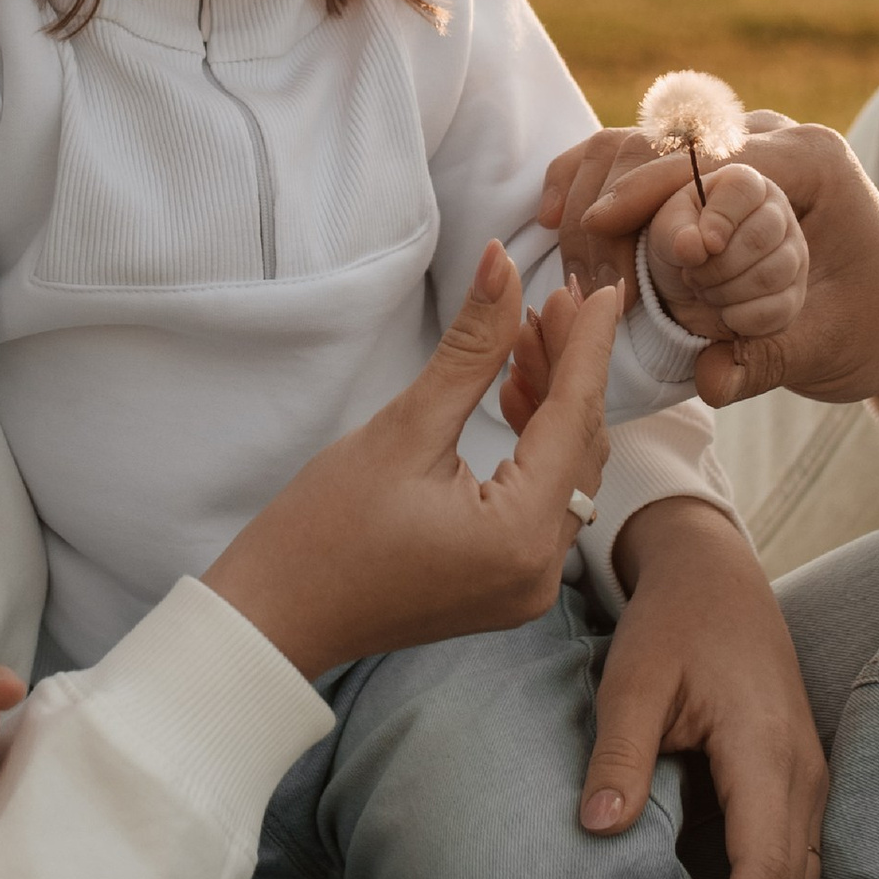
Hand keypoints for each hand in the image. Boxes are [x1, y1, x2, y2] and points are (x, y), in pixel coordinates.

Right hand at [203, 243, 619, 677]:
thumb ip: (471, 347)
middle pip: (580, 447)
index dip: (588, 345)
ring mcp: (527, 585)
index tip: (603, 289)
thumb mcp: (404, 426)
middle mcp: (541, 570)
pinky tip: (515, 394)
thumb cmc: (323, 529)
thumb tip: (503, 264)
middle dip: (570, 369)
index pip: (575, 418)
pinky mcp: (507, 584)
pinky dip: (536, 447)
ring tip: (527, 334)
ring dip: (553, 404)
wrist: (276, 614)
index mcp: (520, 535)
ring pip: (567, 472)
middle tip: (555, 297)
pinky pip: (545, 502)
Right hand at [531, 121, 878, 422]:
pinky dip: (593, 181)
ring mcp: (734, 148)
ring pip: (638, 140)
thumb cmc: (877, 325)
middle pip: (663, 138)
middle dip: (614, 201)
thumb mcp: (831, 349)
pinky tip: (557, 217)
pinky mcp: (708, 173)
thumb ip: (769, 360)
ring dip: (594, 193)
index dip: (652, 191)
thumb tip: (706, 377)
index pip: (712, 156)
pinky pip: (635, 159)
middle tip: (594, 278)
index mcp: (811, 161)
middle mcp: (770, 138)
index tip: (604, 231)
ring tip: (575, 259)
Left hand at [585, 497, 825, 878]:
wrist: (716, 576)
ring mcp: (808, 779)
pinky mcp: (796, 781)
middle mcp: (802, 773)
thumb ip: (619, 753)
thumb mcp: (633, 680)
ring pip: (803, 874)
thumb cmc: (674, 624)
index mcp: (766, 751)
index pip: (767, 865)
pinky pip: (795, 853)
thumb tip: (599, 826)